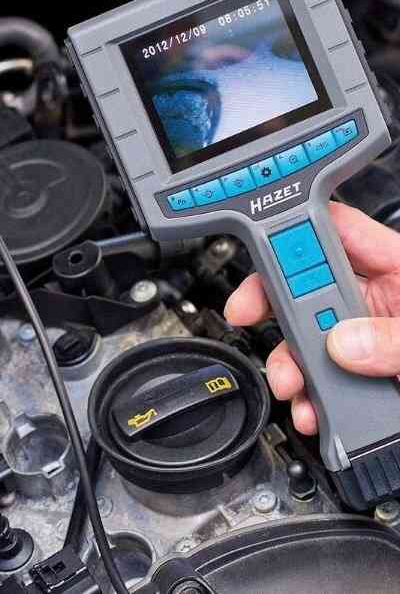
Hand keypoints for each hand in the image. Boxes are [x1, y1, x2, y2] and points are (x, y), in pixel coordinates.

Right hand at [225, 202, 399, 434]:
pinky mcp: (377, 375)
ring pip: (315, 340)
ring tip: (294, 386)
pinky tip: (316, 412)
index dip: (289, 235)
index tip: (261, 260)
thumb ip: (398, 338)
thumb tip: (345, 342)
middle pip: (310, 288)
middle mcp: (381, 295)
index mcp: (398, 263)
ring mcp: (375, 336)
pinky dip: (318, 399)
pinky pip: (334, 381)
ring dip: (295, 363)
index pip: (332, 230)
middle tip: (256, 323)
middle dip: (279, 309)